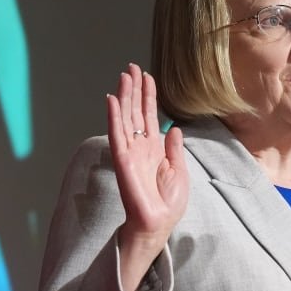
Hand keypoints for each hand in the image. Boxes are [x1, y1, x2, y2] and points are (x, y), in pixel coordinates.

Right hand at [106, 63, 187, 290]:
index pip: (151, 117)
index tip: (148, 76)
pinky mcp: (122, 159)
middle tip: (132, 67)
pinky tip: (111, 100)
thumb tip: (174, 128)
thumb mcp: (179, 172)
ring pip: (125, 118)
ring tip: (123, 76)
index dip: (149, 97)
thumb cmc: (168, 204)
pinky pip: (116, 134)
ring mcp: (130, 152)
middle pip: (136, 112)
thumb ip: (174, 149)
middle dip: (134, 90)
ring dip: (123, 97)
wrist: (158, 223)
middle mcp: (140, 147)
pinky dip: (113, 117)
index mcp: (155, 149)